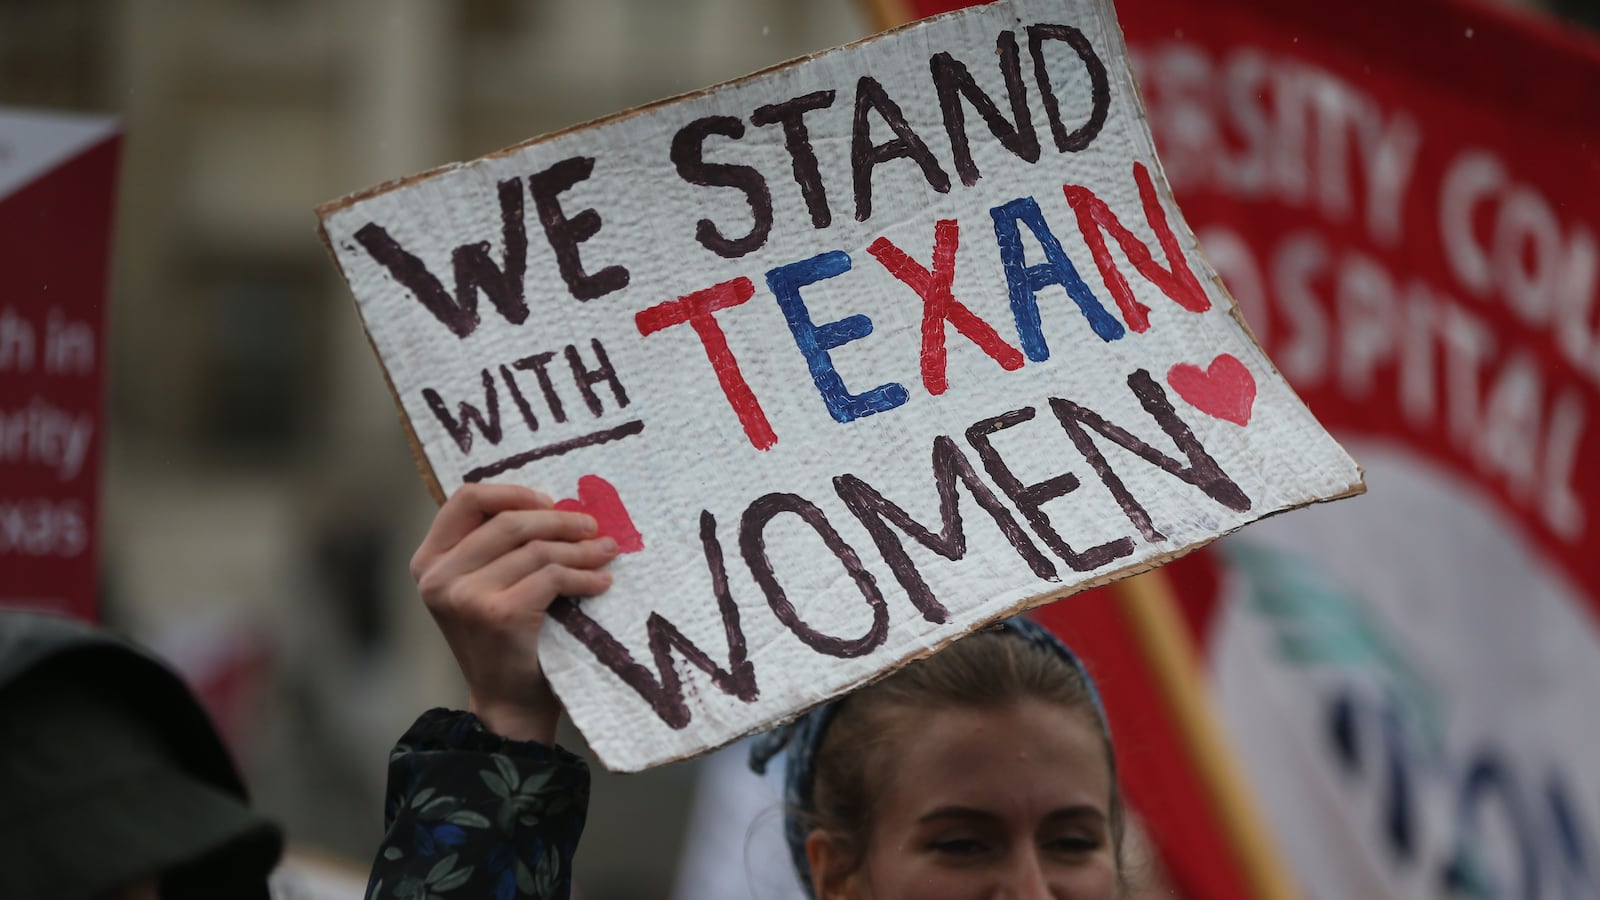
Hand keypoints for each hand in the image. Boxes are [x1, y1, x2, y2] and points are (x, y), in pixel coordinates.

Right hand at [410, 483, 618, 742]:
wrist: (508, 703)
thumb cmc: (505, 639)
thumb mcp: (485, 585)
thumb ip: (499, 547)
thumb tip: (556, 502)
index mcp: (429, 560)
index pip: (466, 499)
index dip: (512, 492)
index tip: (549, 501)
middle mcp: (438, 576)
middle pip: (508, 521)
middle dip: (558, 520)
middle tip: (592, 527)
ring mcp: (464, 596)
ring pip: (536, 550)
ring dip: (580, 550)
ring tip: (606, 553)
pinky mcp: (497, 614)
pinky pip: (551, 577)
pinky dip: (584, 577)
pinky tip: (601, 583)